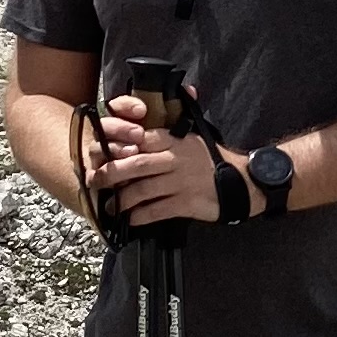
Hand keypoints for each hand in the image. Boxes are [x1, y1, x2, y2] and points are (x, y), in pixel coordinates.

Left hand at [87, 100, 224, 228]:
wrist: (240, 182)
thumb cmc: (211, 159)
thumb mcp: (192, 137)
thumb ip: (168, 130)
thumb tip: (151, 116)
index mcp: (174, 140)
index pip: (139, 139)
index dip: (117, 147)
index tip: (101, 155)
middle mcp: (175, 159)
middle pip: (135, 165)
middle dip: (111, 173)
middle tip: (95, 181)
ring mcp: (180, 182)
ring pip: (142, 190)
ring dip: (122, 200)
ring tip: (110, 206)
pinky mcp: (186, 203)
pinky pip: (156, 210)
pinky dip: (140, 216)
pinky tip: (131, 220)